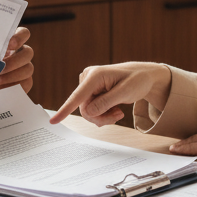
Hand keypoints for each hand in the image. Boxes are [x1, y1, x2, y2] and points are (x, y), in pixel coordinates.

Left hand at [0, 26, 32, 93]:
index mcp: (10, 43)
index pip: (23, 34)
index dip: (19, 37)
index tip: (9, 44)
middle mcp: (19, 54)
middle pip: (28, 52)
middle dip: (15, 60)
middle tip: (1, 67)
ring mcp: (23, 69)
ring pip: (29, 68)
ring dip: (13, 75)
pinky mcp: (23, 84)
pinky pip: (26, 84)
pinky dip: (13, 85)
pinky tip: (0, 88)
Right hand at [50, 62, 171, 126]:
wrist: (142, 77)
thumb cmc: (137, 80)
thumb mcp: (125, 92)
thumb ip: (106, 102)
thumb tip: (89, 112)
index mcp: (95, 75)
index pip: (78, 96)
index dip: (65, 109)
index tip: (53, 121)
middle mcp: (87, 78)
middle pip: (85, 109)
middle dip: (101, 117)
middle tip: (118, 116)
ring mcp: (88, 85)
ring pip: (88, 112)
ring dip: (103, 116)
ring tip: (118, 111)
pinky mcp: (90, 92)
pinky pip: (91, 110)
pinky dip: (103, 114)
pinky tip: (114, 109)